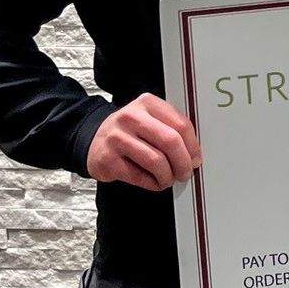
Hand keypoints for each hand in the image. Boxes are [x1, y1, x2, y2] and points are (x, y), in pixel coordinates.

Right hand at [87, 95, 201, 191]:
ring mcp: (117, 138)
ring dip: (168, 176)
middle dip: (183, 163)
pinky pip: (140, 176)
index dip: (193, 146)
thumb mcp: (150, 119)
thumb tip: (194, 153)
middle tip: (185, 173)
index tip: (195, 158)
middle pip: (171, 141)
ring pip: (156, 161)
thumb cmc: (128, 131)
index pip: (181, 125)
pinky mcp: (108, 160)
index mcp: (147, 103)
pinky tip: (153, 181)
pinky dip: (152, 183)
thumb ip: (171, 128)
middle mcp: (131, 117)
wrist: (92, 139)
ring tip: (168, 179)